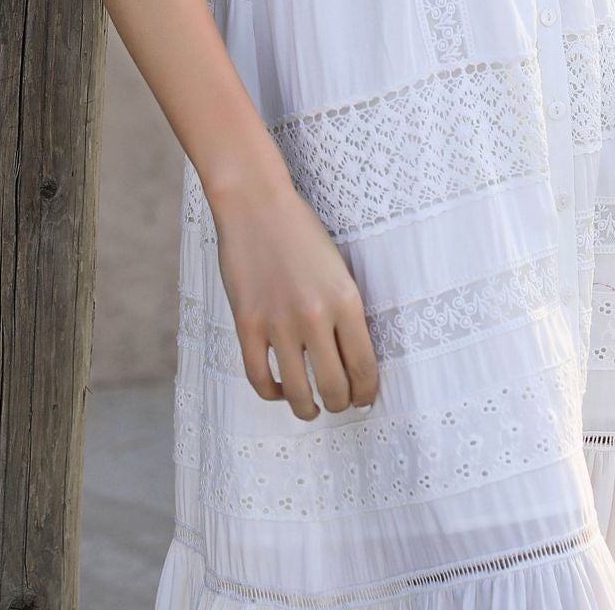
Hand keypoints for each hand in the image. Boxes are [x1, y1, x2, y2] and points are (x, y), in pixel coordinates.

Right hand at [209, 164, 380, 419]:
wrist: (256, 205)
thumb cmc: (301, 232)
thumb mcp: (339, 270)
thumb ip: (346, 312)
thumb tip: (352, 359)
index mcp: (346, 300)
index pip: (364, 367)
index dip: (366, 393)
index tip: (364, 400)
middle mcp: (315, 317)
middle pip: (335, 387)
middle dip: (340, 404)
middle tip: (339, 403)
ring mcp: (278, 323)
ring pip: (298, 393)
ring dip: (308, 409)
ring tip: (311, 409)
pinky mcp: (247, 324)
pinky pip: (259, 377)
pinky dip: (272, 393)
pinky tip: (280, 390)